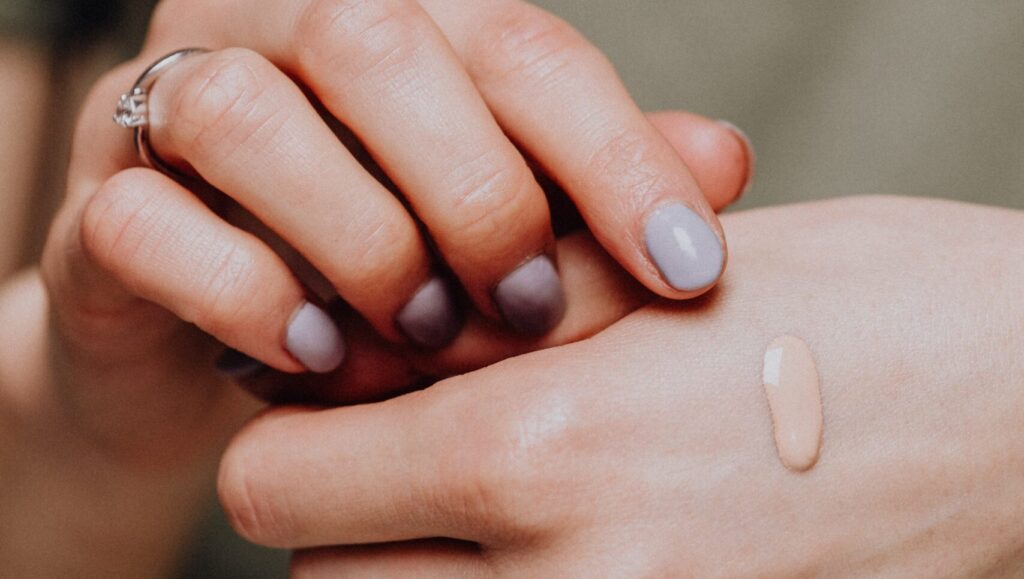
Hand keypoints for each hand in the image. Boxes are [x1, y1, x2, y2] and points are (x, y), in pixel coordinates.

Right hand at [66, 0, 749, 380]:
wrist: (225, 343)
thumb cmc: (388, 273)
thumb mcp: (504, 230)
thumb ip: (596, 187)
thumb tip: (724, 160)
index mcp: (388, 16)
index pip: (516, 42)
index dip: (612, 149)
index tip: (687, 265)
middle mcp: (269, 29)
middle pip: (373, 41)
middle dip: (475, 187)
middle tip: (528, 308)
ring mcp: (163, 107)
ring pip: (242, 114)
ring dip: (360, 238)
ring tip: (423, 335)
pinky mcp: (96, 206)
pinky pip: (144, 223)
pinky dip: (244, 294)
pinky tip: (314, 354)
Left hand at [217, 197, 1023, 576]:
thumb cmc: (875, 313)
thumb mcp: (665, 276)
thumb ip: (491, 320)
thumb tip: (364, 352)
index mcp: (547, 453)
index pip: (277, 485)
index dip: (298, 434)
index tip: (344, 402)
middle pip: (321, 575)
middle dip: (355, 509)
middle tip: (437, 446)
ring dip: (419, 569)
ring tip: (517, 498)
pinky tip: (576, 541)